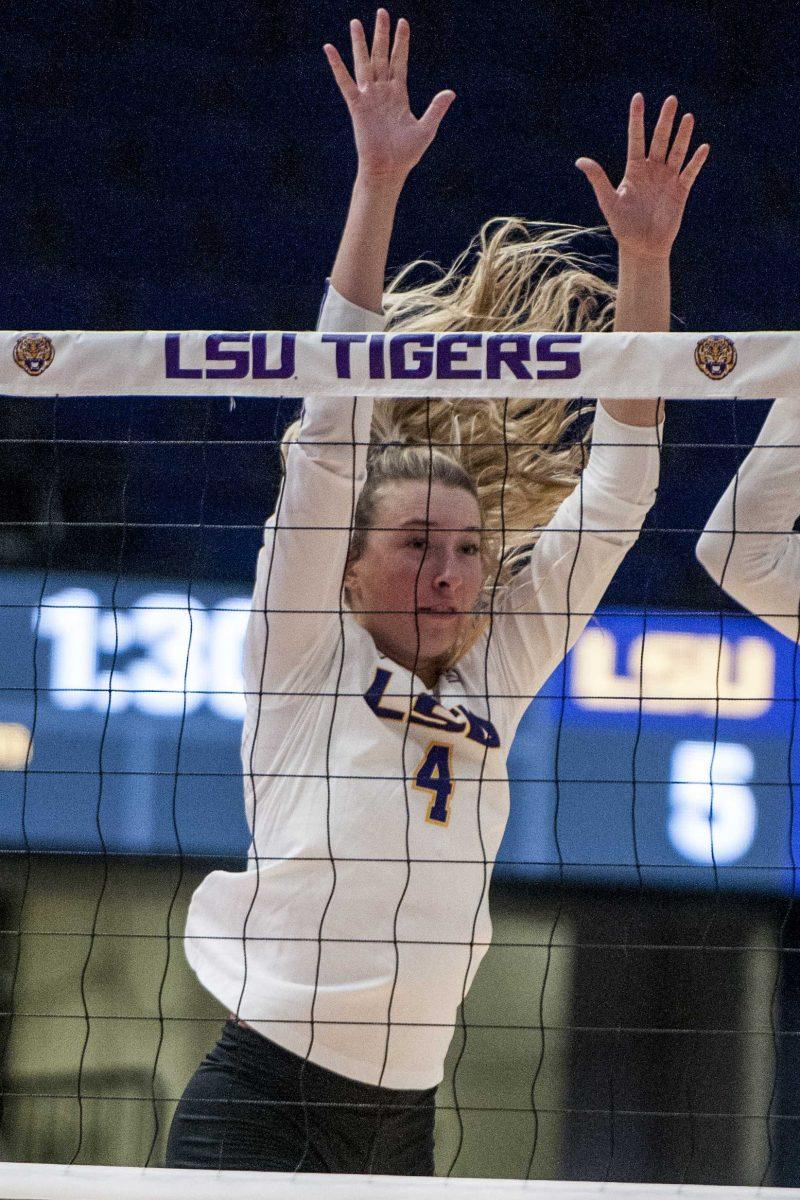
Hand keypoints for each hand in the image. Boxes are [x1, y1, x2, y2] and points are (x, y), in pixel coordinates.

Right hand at [324, 8, 455, 185]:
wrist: (388, 170)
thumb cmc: (406, 155)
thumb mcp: (426, 129)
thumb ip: (436, 109)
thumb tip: (450, 92)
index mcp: (399, 95)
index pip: (400, 61)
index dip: (402, 43)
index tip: (403, 23)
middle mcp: (383, 92)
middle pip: (382, 56)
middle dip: (382, 34)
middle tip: (381, 12)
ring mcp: (369, 98)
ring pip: (364, 63)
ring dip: (360, 43)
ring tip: (356, 22)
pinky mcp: (357, 106)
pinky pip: (345, 82)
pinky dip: (337, 66)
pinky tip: (329, 48)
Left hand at [576, 94, 709, 261]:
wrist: (642, 247)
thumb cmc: (623, 225)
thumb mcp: (608, 201)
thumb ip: (598, 179)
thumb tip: (580, 161)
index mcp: (634, 170)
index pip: (636, 139)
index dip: (637, 119)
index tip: (638, 98)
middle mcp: (652, 170)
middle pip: (659, 140)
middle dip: (665, 121)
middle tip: (671, 99)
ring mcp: (667, 179)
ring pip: (676, 152)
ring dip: (682, 135)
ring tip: (687, 117)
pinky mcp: (680, 191)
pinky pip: (689, 172)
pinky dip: (696, 161)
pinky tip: (703, 147)